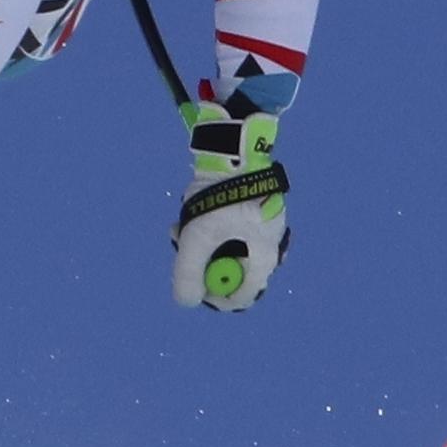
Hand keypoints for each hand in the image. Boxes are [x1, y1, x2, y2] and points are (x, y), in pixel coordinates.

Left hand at [169, 97, 289, 311]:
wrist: (235, 145)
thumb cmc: (222, 193)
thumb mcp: (199, 234)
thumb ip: (189, 270)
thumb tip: (184, 301)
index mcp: (264, 255)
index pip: (243, 295)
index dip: (216, 296)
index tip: (193, 287)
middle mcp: (267, 244)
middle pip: (232, 270)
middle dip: (201, 264)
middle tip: (180, 251)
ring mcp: (259, 225)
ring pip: (225, 248)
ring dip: (199, 243)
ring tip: (179, 225)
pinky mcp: (249, 209)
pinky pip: (226, 229)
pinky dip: (207, 226)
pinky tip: (190, 210)